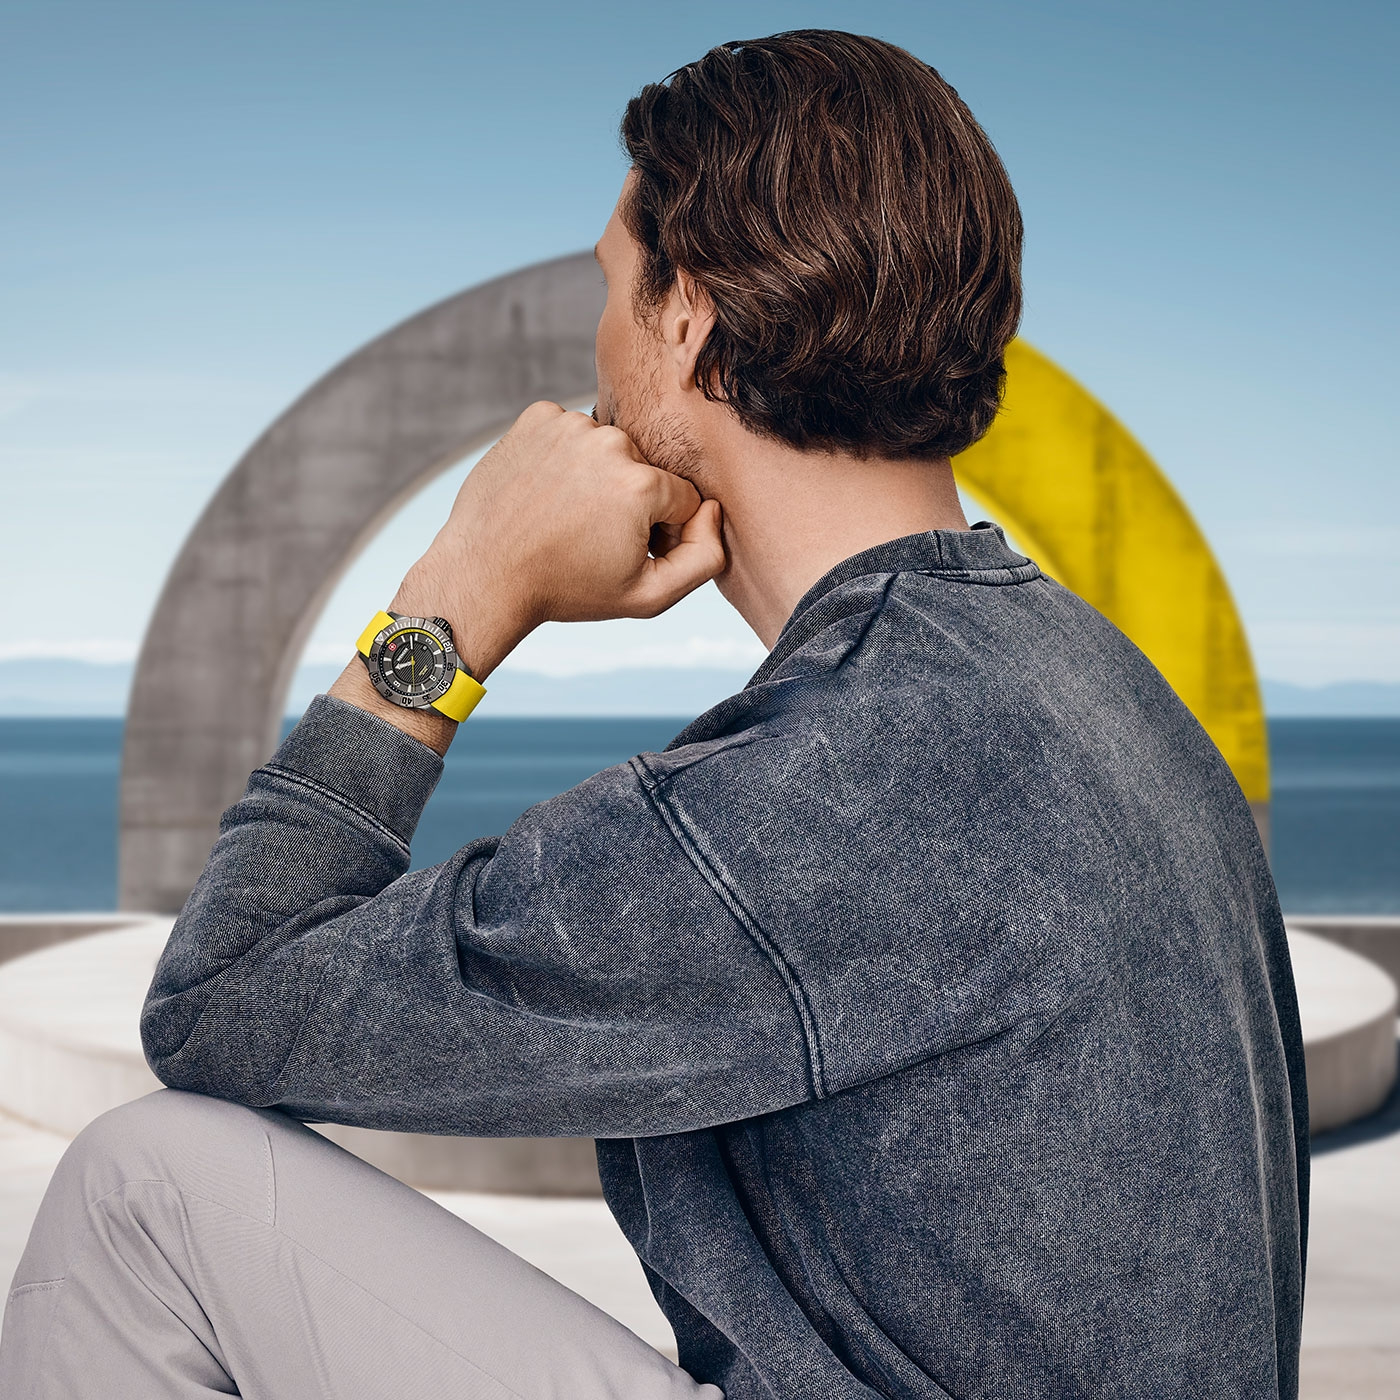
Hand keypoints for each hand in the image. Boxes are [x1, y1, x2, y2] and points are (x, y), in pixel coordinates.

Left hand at [397, 401, 725, 668]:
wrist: (485, 574)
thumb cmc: (567, 589)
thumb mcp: (648, 596)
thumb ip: (705, 558)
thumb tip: (713, 510)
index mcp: (642, 484)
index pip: (681, 498)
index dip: (662, 531)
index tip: (627, 552)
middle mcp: (610, 442)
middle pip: (644, 471)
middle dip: (629, 501)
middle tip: (591, 537)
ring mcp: (570, 425)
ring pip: (608, 450)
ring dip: (596, 478)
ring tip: (566, 516)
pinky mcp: (537, 417)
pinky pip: (571, 433)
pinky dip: (564, 458)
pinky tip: (546, 492)